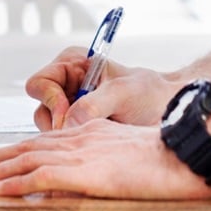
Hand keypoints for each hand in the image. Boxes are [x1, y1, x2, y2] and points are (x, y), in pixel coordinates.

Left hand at [0, 119, 210, 199]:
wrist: (183, 154)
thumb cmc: (161, 156)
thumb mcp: (121, 154)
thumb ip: (95, 161)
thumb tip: (71, 179)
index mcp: (84, 133)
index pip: (36, 142)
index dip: (8, 150)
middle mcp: (75, 139)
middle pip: (22, 148)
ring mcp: (78, 154)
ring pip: (23, 160)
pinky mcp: (84, 171)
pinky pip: (40, 176)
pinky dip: (14, 183)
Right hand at [26, 47, 180, 129]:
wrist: (170, 113)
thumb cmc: (151, 94)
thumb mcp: (123, 93)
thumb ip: (94, 105)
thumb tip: (68, 124)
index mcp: (72, 64)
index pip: (40, 82)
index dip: (51, 100)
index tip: (69, 116)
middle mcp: (65, 86)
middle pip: (41, 108)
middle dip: (59, 123)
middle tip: (82, 133)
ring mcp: (70, 109)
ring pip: (49, 128)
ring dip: (68, 136)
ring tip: (96, 136)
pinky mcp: (77, 129)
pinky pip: (62, 141)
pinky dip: (74, 146)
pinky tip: (95, 144)